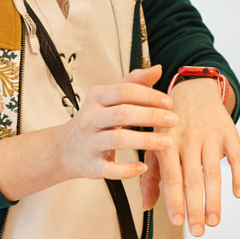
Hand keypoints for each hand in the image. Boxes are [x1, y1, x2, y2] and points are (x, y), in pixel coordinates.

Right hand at [57, 66, 177, 180]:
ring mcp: (90, 142)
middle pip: (122, 114)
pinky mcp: (91, 165)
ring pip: (118, 140)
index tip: (169, 102)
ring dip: (145, 141)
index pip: (125, 91)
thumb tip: (156, 69)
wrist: (66, 148)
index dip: (149, 95)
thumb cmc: (96, 118)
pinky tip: (143, 167)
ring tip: (167, 142)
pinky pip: (110, 169)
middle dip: (151, 116)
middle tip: (173, 120)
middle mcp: (91, 118)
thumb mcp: (110, 96)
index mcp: (97, 98)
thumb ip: (134, 82)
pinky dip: (127, 169)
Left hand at [140, 77, 239, 235]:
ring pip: (213, 171)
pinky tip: (238, 193)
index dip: (174, 200)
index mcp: (167, 142)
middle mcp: (188, 138)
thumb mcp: (155, 144)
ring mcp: (210, 135)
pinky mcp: (229, 132)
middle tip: (198, 231)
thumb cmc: (170, 124)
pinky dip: (239, 175)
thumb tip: (146, 206)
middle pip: (193, 178)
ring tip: (214, 221)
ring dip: (215, 198)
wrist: (193, 90)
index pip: (171, 177)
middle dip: (195, 207)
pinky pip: (237, 157)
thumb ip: (150, 176)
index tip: (178, 222)